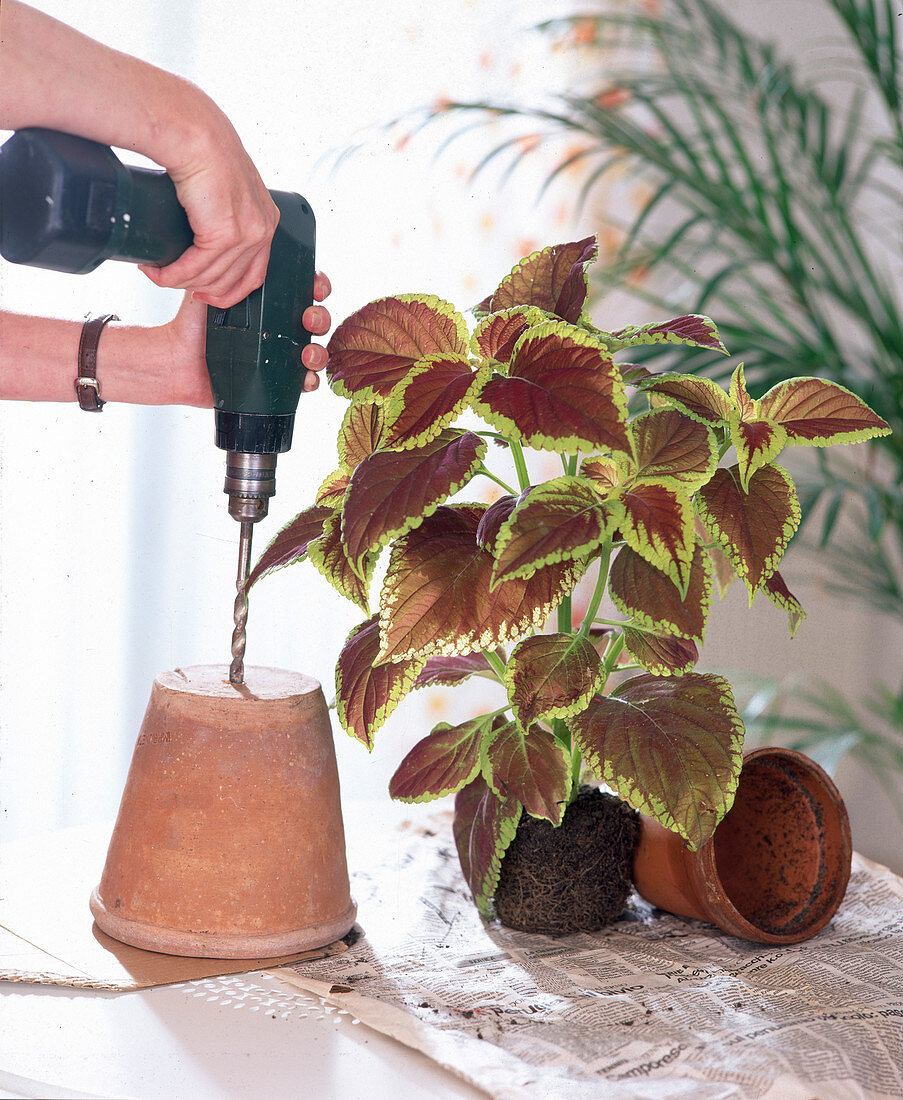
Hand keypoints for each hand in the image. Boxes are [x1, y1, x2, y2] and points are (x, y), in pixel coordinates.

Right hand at [138, 109, 278, 308]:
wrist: (193, 131)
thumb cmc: (202, 149)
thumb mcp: (223, 189)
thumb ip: (223, 214)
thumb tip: (201, 238)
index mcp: (266, 218)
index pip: (254, 273)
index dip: (227, 291)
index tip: (205, 295)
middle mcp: (263, 228)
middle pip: (231, 281)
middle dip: (198, 289)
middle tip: (173, 282)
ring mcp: (248, 233)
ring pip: (211, 278)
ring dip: (179, 282)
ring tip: (157, 274)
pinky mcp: (226, 233)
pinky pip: (196, 268)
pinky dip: (173, 275)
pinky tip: (157, 272)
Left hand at [163, 271, 331, 404]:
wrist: (178, 360)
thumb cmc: (192, 326)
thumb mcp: (211, 289)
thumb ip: (226, 270)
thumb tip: (235, 243)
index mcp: (268, 303)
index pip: (303, 290)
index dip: (318, 286)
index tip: (316, 287)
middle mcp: (277, 328)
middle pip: (316, 320)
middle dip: (320, 318)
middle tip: (307, 319)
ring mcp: (279, 355)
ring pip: (316, 351)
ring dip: (319, 351)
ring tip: (306, 352)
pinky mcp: (275, 381)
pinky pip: (303, 381)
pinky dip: (310, 380)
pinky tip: (304, 377)